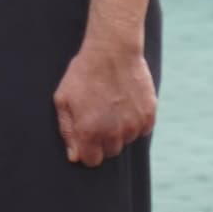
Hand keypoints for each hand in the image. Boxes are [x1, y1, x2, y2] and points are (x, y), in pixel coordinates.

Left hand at [54, 33, 155, 166]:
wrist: (112, 50)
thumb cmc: (83, 73)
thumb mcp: (63, 99)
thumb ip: (67, 131)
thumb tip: (75, 157)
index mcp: (89, 132)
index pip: (92, 161)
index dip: (88, 150)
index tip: (87, 136)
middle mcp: (113, 133)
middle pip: (110, 152)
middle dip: (103, 140)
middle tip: (100, 117)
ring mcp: (133, 124)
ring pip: (127, 141)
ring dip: (120, 131)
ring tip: (113, 107)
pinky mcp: (149, 114)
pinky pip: (143, 130)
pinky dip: (136, 122)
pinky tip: (127, 105)